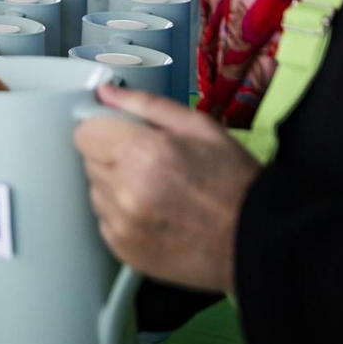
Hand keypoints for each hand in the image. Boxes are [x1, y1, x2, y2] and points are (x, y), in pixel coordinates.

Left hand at [74, 84, 260, 292]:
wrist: (258, 240)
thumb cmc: (236, 183)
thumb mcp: (199, 127)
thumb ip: (145, 105)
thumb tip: (106, 93)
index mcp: (142, 153)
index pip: (84, 132)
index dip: (104, 128)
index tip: (121, 133)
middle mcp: (125, 191)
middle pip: (89, 160)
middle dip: (113, 156)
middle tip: (152, 163)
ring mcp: (122, 224)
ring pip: (96, 191)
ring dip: (116, 186)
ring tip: (158, 190)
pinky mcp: (124, 249)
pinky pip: (105, 220)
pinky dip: (123, 215)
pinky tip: (156, 213)